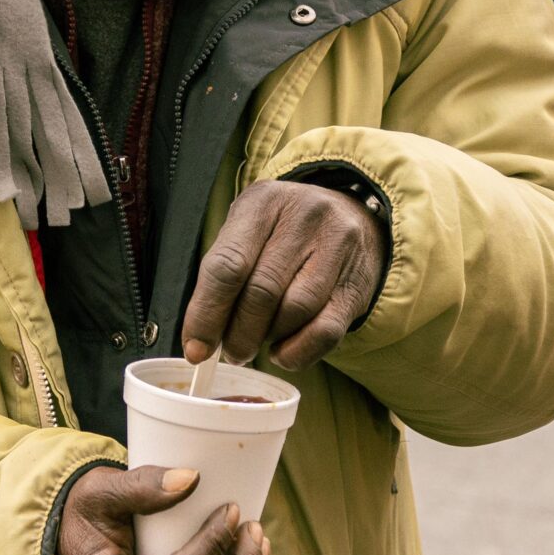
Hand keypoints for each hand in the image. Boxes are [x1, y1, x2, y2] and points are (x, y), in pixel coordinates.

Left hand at [182, 180, 386, 370]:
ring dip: (269, 338)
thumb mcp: (247, 230)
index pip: (228, 264)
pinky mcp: (357, 283)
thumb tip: (200, 339)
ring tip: (259, 341)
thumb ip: (222, 274)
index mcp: (263, 202)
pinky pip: (325, 331)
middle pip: (261, 291)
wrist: (350, 215)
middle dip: (239, 333)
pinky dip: (298, 352)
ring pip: (294, 311)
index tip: (196, 347)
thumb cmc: (281, 231)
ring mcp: (338, 248)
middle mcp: (304, 217)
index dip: (207, 312)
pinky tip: (283, 350)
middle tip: (231, 352)